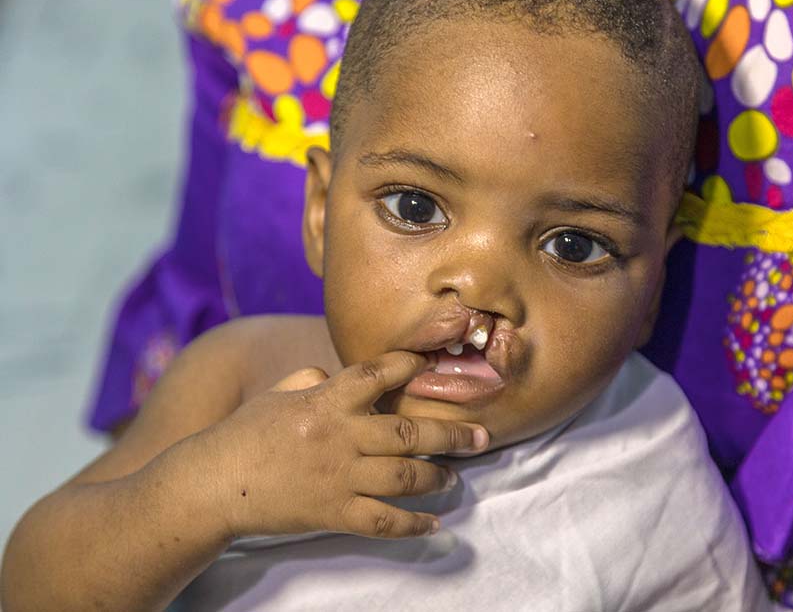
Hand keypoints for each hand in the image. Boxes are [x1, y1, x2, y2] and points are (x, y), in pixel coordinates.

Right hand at [202, 351, 488, 539]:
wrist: (214, 484)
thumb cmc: (244, 433)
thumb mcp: (279, 396)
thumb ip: (311, 381)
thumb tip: (332, 374)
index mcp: (326, 402)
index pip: (376, 375)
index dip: (409, 366)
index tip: (431, 365)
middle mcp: (341, 436)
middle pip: (410, 433)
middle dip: (452, 434)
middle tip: (481, 436)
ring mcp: (340, 477)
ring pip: (405, 477)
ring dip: (438, 477)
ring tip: (456, 477)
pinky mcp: (333, 512)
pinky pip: (383, 521)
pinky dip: (412, 524)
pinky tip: (432, 523)